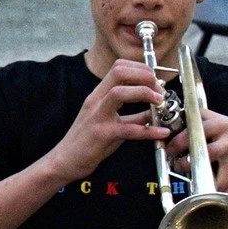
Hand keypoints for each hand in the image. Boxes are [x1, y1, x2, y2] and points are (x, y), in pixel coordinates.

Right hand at [44, 59, 170, 183]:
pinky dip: (149, 130)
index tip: (155, 80)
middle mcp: (96, 101)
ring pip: (119, 93)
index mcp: (99, 95)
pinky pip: (128, 129)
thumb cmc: (88, 142)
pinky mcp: (101, 134)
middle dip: (144, 76)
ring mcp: (97, 116)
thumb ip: (134, 117)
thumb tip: (155, 112)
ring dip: (144, 93)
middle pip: (119, 73)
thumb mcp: (113, 123)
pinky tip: (162, 133)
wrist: (65, 161)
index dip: (141, 69)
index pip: (118, 67)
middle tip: (159, 89)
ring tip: (160, 102)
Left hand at [171, 109, 227, 195]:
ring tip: (195, 178)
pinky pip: (224, 189)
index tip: (169, 150)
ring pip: (212, 177)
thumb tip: (182, 112)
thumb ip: (206, 117)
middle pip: (202, 154)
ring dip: (199, 181)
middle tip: (179, 166)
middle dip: (185, 164)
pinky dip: (215, 192)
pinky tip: (211, 188)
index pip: (196, 131)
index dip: (178, 142)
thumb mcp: (226, 122)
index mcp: (223, 126)